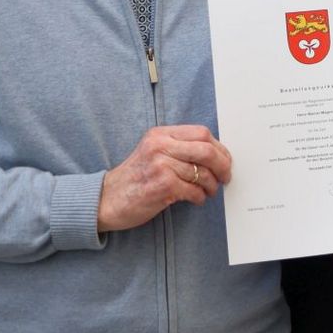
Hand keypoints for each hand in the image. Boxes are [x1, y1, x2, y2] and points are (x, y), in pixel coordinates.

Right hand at [97, 125, 231, 231]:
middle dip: (223, 165)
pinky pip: (194, 191)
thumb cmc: (134, 178)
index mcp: (160, 134)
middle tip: (226, 176)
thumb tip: (215, 154)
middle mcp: (160, 146)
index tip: (224, 160)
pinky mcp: (162, 186)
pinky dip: (200, 197)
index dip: (219, 148)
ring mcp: (161, 165)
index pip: (201, 133)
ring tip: (208, 191)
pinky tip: (196, 199)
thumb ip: (178, 147)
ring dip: (211, 185)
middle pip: (206, 150)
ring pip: (202, 173)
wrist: (106, 200)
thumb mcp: (153, 152)